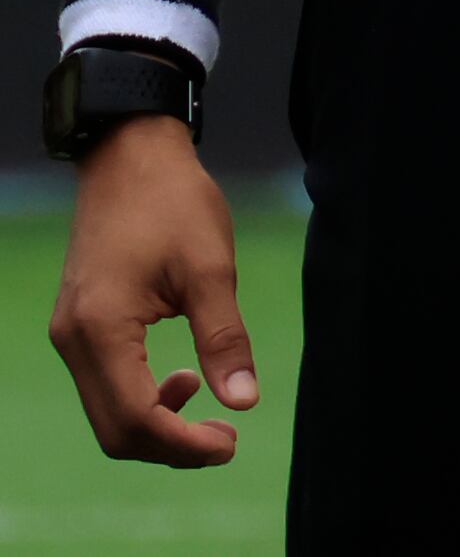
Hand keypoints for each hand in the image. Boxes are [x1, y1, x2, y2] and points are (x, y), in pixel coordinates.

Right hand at [46, 118, 255, 465]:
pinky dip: (142, 399)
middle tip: (226, 440)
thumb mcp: (212, 269)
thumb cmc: (174, 204)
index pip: (135, 419)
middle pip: (114, 430)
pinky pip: (104, 386)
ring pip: (106, 413)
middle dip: (170, 445)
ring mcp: (69, 336)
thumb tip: (245, 402)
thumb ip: (225, 338)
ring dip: (157, 425)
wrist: (130, 158)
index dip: (183, 445)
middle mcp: (73, 341)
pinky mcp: (78, 328)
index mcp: (102, 329)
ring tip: (209, 407)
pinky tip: (183, 379)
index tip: (232, 444)